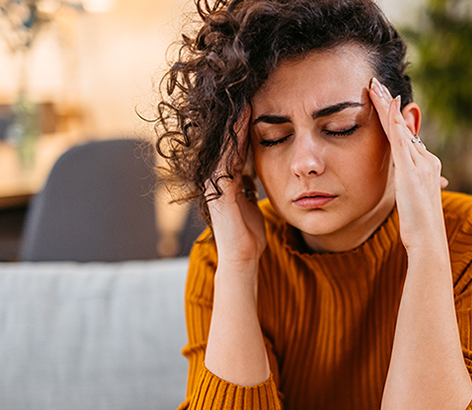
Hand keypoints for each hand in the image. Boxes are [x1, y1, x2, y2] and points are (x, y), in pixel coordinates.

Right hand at [206, 107, 266, 266]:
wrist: (244, 257)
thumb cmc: (249, 231)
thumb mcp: (251, 200)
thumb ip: (249, 184)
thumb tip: (253, 170)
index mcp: (225, 178)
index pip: (234, 145)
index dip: (243, 124)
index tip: (255, 100)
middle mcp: (216, 177)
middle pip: (227, 141)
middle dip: (236, 117)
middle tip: (245, 90)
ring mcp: (215, 183)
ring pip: (225, 145)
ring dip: (233, 122)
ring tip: (244, 97)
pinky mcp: (218, 191)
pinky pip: (227, 158)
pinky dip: (234, 138)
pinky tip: (244, 120)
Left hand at [369, 78, 446, 251]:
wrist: (429, 240)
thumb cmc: (419, 228)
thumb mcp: (411, 202)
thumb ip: (407, 188)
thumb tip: (400, 182)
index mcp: (428, 167)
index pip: (407, 136)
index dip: (394, 118)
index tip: (385, 101)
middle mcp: (427, 160)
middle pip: (404, 127)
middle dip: (390, 104)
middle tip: (377, 83)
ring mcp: (420, 163)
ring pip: (400, 128)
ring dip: (387, 105)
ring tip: (375, 86)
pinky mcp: (411, 169)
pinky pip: (398, 139)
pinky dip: (390, 119)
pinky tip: (383, 104)